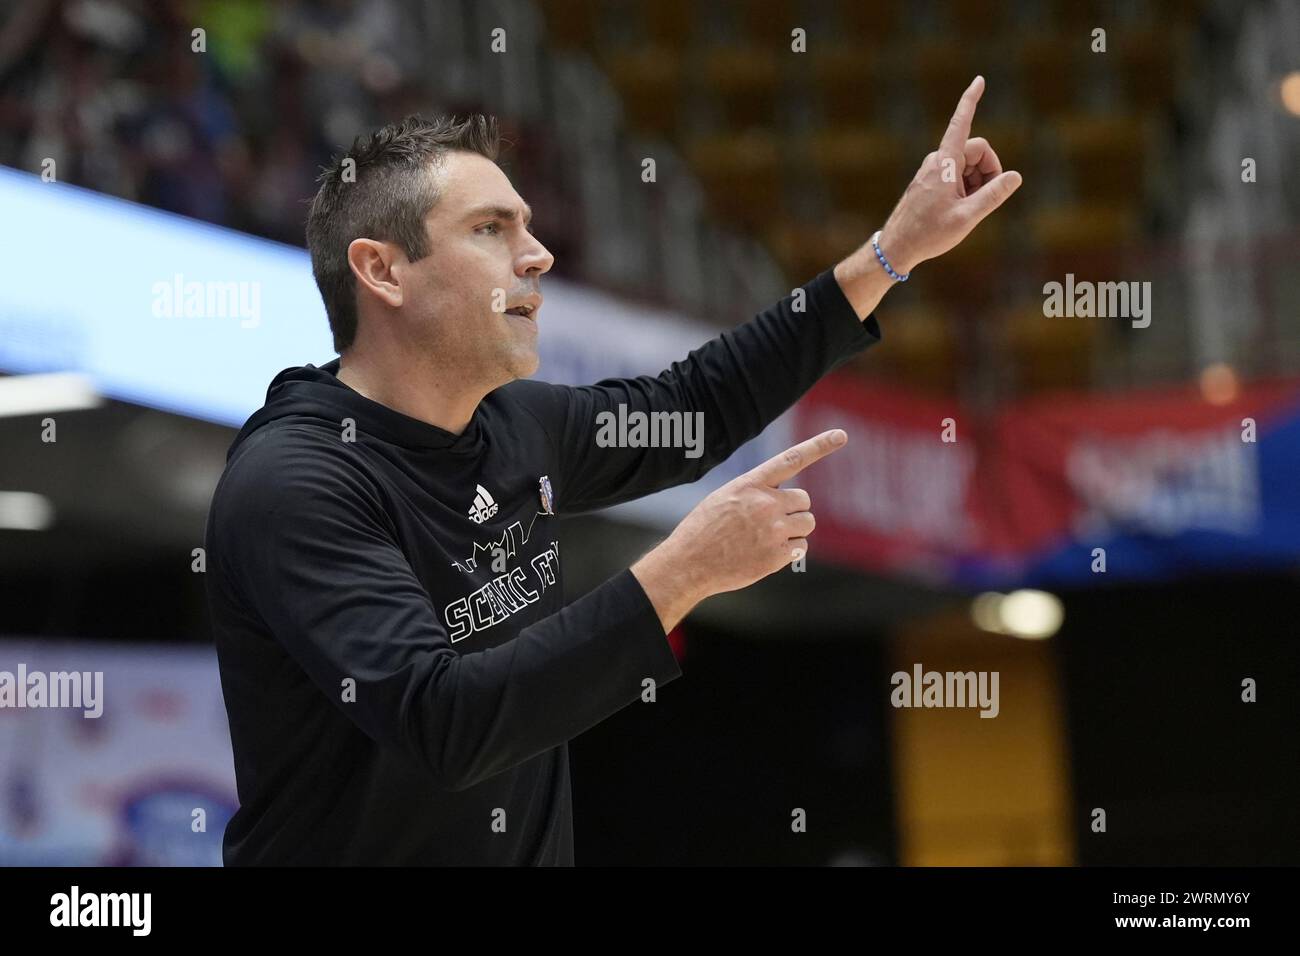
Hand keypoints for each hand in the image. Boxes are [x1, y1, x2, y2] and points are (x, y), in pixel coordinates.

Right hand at [631, 429, 847, 630]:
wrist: (689, 563)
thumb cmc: (704, 529)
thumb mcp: (724, 498)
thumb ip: (755, 493)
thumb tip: (785, 502)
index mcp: (750, 484)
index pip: (791, 459)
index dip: (819, 446)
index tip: (841, 435)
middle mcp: (765, 503)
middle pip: (804, 500)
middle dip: (794, 510)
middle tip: (772, 522)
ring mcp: (773, 530)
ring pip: (807, 523)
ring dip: (795, 530)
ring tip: (768, 538)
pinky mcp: (777, 555)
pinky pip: (801, 547)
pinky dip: (789, 552)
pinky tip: (765, 554)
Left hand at [877, 75, 1022, 273]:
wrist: (896, 247)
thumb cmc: (929, 234)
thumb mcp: (967, 217)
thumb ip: (993, 196)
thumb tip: (1015, 176)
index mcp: (945, 163)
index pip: (961, 123)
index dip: (970, 101)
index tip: (979, 80)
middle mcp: (937, 161)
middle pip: (977, 149)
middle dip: (990, 169)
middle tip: (987, 198)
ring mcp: (933, 170)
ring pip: (969, 164)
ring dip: (978, 182)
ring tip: (968, 209)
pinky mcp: (931, 181)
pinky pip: (958, 175)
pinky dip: (967, 187)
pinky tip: (959, 210)